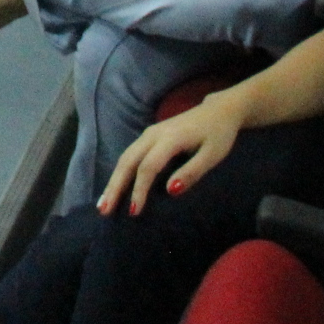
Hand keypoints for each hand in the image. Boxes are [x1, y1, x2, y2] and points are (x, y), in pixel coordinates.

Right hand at [102, 97, 243, 215]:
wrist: (219, 110)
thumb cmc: (218, 135)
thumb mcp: (212, 155)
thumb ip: (192, 172)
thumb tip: (170, 190)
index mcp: (170, 138)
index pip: (148, 167)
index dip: (139, 190)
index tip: (134, 212)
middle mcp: (153, 134)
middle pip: (128, 161)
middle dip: (115, 186)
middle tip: (104, 210)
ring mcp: (149, 133)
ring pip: (125, 157)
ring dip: (113, 180)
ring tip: (104, 203)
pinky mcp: (149, 136)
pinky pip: (130, 154)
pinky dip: (120, 172)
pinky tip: (116, 185)